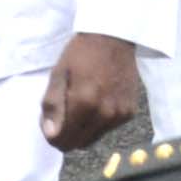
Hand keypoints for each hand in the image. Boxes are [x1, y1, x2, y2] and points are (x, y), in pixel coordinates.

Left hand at [42, 33, 145, 150]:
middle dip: (65, 135)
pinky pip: (107, 129)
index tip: (50, 121)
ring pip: (93, 138)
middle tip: (63, 114)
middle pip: (78, 143)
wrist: (114, 37)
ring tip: (80, 106)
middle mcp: (104, 114)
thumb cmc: (81, 53)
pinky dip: (98, 122)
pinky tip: (97, 102)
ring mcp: (119, 115)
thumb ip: (53, 105)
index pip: (63, 139)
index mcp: (84, 103)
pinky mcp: (129, 112)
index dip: (52, 135)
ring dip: (82, 129)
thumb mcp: (59, 74)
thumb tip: (52, 134)